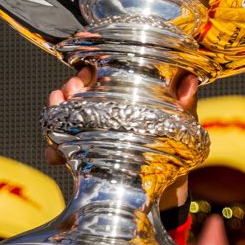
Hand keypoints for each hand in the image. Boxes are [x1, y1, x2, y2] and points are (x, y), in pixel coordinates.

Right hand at [46, 71, 198, 212]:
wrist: (168, 184)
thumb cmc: (174, 143)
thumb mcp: (181, 120)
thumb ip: (184, 101)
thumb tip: (189, 82)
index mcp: (125, 89)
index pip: (102, 68)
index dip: (89, 60)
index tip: (83, 62)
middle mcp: (103, 105)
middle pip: (78, 88)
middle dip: (68, 87)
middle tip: (68, 92)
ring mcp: (91, 128)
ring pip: (65, 115)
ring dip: (56, 114)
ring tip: (55, 115)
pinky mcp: (83, 152)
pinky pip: (62, 147)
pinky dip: (55, 150)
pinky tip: (54, 155)